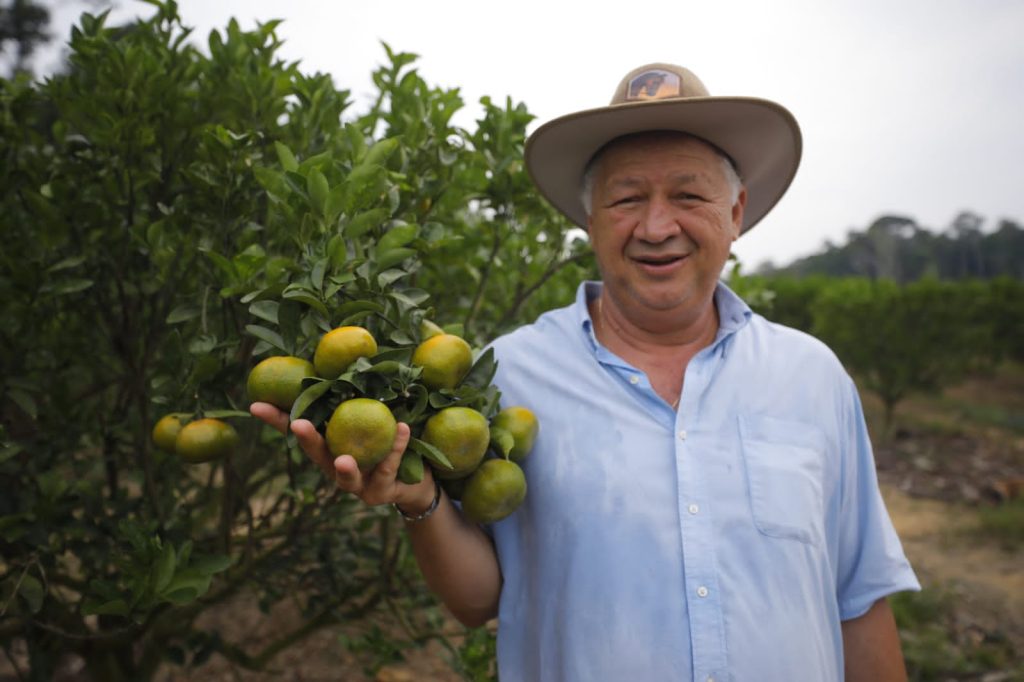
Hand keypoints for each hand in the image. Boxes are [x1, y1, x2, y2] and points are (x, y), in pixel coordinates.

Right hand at [249, 402, 436, 512]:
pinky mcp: (381, 492)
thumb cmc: (388, 443)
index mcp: (329, 445)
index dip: (276, 419)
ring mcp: (357, 484)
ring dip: (344, 468)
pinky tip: (402, 428)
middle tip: (298, 425)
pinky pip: (387, 467)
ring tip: (344, 459)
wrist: (417, 480)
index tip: (256, 405)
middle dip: (307, 440)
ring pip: (346, 478)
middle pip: (316, 455)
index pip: (297, 432)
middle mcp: (335, 466)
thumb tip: (351, 353)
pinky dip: (395, 447)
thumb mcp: (371, 417)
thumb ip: (358, 396)